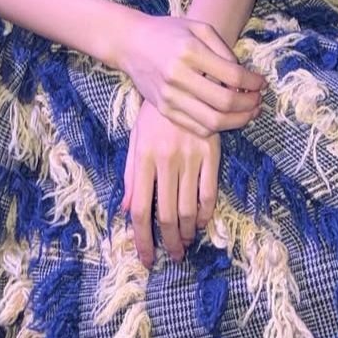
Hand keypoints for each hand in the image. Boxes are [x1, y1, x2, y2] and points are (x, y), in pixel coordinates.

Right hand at [117, 13, 265, 137]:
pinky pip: (197, 127)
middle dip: (249, 105)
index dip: (253, 82)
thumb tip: (242, 76)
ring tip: (249, 113)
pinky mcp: (164, 110)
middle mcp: (178, 76)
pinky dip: (217, 127)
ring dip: (237, 121)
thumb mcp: (198, 28)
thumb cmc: (169, 32)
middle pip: (224, 102)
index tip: (262, 83)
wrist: (132, 44)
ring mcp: (169, 96)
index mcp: (189, 51)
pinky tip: (227, 118)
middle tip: (258, 101)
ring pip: (212, 121)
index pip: (232, 75)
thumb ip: (222, 49)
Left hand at [121, 98, 220, 268]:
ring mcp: (190, 155)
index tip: (146, 258)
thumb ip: (130, 175)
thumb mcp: (136, 140)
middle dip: (169, 242)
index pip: (142, 210)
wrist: (181, 78)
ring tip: (185, 242)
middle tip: (172, 256)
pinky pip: (209, 191)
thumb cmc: (154, 114)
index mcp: (143, 157)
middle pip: (167, 214)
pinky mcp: (211, 150)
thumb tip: (126, 211)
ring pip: (189, 208)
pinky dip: (206, 213)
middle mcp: (166, 159)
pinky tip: (201, 222)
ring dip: (187, 232)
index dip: (143, 239)